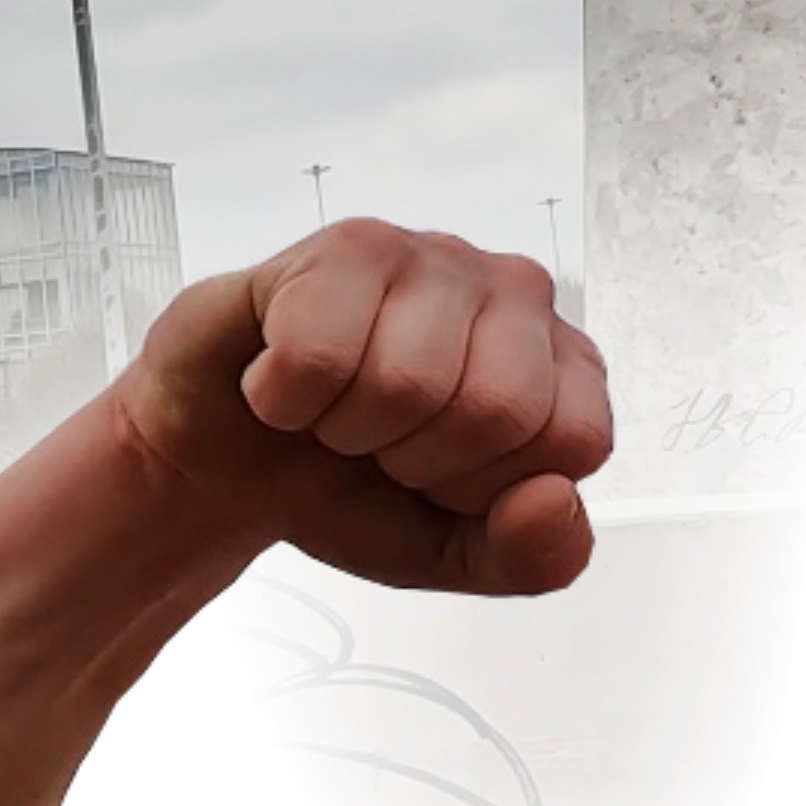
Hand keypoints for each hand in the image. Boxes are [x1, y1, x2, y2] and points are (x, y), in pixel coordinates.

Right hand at [111, 222, 608, 597]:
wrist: (230, 465)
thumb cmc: (347, 485)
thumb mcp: (454, 553)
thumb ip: (535, 558)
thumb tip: (552, 500)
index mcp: (561, 367)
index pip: (574, 439)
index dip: (486, 486)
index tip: (441, 477)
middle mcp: (512, 294)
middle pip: (496, 407)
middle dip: (414, 458)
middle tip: (380, 441)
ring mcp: (431, 258)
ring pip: (406, 381)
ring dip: (344, 425)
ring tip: (335, 407)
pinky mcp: (345, 248)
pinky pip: (318, 352)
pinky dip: (285, 397)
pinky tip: (286, 376)